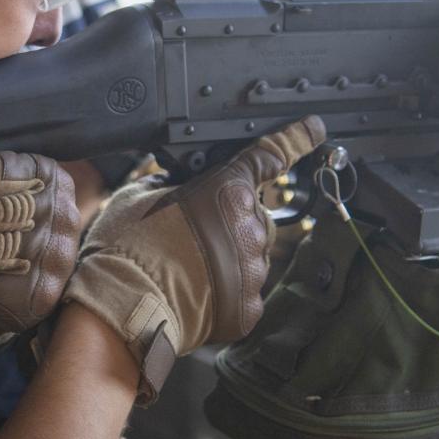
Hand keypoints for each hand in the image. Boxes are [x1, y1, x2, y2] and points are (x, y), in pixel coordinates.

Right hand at [62, 116, 325, 401]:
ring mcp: (254, 270)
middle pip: (253, 215)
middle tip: (192, 235)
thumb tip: (180, 182)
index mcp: (228, 191)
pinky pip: (246, 292)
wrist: (125, 309)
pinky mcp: (250, 308)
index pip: (270, 156)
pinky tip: (196, 292)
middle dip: (230, 220)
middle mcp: (250, 227)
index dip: (296, 139)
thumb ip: (171, 182)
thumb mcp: (139, 195)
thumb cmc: (127, 249)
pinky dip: (226, 292)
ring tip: (186, 269)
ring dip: (228, 257)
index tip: (314, 129)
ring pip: (251, 255)